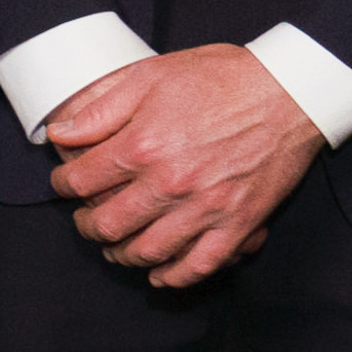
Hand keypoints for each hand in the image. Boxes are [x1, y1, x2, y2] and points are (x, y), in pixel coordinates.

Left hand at [41, 45, 321, 289]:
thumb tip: (60, 133)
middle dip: (87, 225)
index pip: (81, 182)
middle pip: (108, 225)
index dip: (63, 185)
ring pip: (147, 252)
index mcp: (143, 146)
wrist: (291, 91)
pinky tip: (160, 273)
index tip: (65, 183)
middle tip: (86, 219)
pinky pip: (199, 266)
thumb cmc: (222, 78)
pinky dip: (174, 276)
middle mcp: (170, 184)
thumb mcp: (150, 75)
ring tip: (115, 246)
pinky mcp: (238, 224)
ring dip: (121, 254)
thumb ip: (99, 108)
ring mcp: (206, 209)